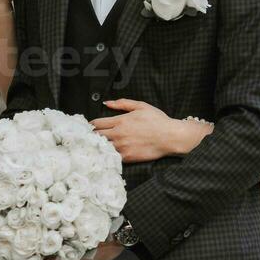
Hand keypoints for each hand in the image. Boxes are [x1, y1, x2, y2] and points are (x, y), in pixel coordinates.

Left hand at [94, 99, 212, 161]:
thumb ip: (122, 103)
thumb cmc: (157, 120)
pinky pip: (111, 157)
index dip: (90, 125)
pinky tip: (106, 154)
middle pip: (96, 136)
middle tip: (89, 137)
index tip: (89, 127)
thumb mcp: (141, 106)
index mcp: (121, 120)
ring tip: (95, 147)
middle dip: (91, 136)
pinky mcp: (127, 157)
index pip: (96, 123)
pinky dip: (107, 155)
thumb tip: (107, 102)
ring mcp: (122, 147)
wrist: (170, 137)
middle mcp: (119, 134)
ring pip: (101, 148)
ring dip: (97, 146)